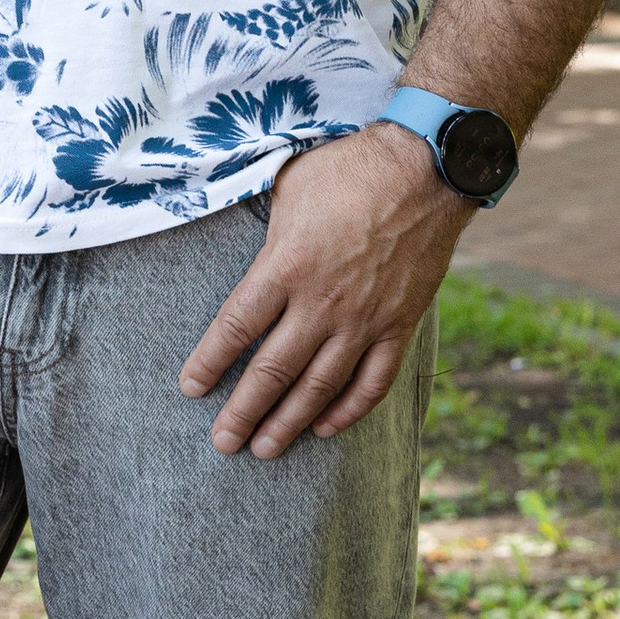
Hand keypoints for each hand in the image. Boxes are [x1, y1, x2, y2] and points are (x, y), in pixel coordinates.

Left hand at [182, 127, 465, 458]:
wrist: (428, 169)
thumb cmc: (349, 170)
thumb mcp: (289, 189)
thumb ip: (268, 236)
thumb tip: (249, 261)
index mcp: (286, 265)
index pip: (235, 326)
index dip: (210, 362)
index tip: (191, 389)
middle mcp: (322, 301)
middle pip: (273, 369)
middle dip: (244, 411)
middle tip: (223, 442)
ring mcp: (364, 319)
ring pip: (320, 386)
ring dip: (289, 422)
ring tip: (265, 449)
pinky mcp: (400, 324)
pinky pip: (373, 380)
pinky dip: (349, 409)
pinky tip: (326, 427)